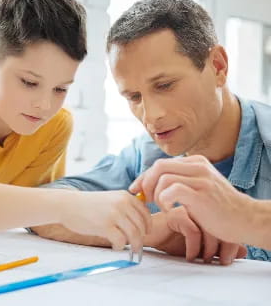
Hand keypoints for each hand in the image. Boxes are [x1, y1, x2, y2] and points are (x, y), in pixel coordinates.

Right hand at [61, 190, 151, 251]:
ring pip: (134, 235)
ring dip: (135, 245)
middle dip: (141, 238)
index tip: (145, 234)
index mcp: (125, 196)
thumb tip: (138, 223)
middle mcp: (122, 203)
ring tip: (130, 250)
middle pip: (141, 226)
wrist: (67, 205)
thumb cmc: (87, 204)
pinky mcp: (105, 226)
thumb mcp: (109, 198)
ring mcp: (114, 214)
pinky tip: (115, 246)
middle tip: (137, 246)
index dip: (147, 226)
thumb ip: (124, 206)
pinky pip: (121, 241)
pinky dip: (120, 246)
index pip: (145, 213)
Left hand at [130, 155, 254, 244]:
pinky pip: (171, 190)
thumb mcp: (198, 188)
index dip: (144, 177)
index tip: (136, 190)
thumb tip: (149, 184)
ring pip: (162, 178)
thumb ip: (179, 182)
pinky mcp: (201, 193)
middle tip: (146, 200)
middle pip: (158, 167)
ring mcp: (201, 178)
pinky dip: (164, 201)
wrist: (245, 219)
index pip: (160, 164)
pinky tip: (170, 210)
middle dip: (146, 183)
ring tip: (163, 207)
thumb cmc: (218, 208)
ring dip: (156, 195)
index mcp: (195, 162)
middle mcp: (197, 166)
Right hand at [149, 207, 245, 264]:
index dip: (230, 242)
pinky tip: (190, 257)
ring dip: (209, 250)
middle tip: (221, 260)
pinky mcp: (176, 215)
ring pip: (210, 229)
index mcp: (203, 208)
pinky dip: (194, 248)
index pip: (225, 222)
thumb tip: (243, 251)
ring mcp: (187, 208)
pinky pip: (194, 232)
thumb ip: (217, 245)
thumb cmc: (169, 238)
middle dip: (224, 247)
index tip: (226, 258)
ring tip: (205, 260)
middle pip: (221, 225)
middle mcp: (197, 205)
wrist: (145, 235)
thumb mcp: (198, 244)